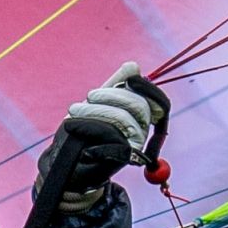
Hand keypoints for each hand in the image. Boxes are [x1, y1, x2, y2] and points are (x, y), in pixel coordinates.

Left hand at [36, 62, 171, 210]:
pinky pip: (110, 136)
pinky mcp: (121, 158)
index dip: (149, 89)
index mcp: (141, 117)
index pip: (160, 103)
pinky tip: (74, 127)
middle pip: (139, 106)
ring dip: (94, 111)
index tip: (131, 78)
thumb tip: (133, 66)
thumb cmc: (84, 129)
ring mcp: (134, 146)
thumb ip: (116, 83)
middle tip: (89, 96)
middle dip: (111, 96)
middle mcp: (143, 132)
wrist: (68, 160)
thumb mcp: (98, 101)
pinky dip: (89, 128)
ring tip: (74, 111)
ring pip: (124, 119)